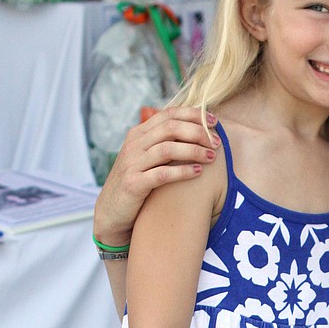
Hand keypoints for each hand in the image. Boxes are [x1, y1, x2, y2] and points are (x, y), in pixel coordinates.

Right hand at [93, 106, 220, 247]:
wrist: (112, 212)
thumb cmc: (137, 183)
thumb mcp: (146, 158)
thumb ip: (163, 143)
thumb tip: (193, 130)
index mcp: (138, 134)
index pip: (168, 115)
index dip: (193, 115)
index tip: (214, 122)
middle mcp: (134, 145)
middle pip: (170, 128)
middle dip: (197, 132)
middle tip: (217, 143)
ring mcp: (132, 164)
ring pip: (167, 149)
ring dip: (194, 151)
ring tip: (212, 157)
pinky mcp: (133, 184)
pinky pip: (162, 174)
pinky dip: (182, 171)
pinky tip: (198, 172)